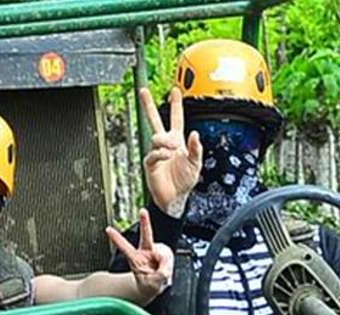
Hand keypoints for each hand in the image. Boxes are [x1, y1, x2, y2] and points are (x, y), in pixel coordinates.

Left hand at [106, 209, 173, 301]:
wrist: (156, 286)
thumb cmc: (149, 284)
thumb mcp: (153, 285)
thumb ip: (159, 275)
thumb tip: (165, 264)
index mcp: (135, 259)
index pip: (125, 247)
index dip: (116, 238)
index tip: (108, 229)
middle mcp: (145, 252)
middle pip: (146, 235)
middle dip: (145, 222)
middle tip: (142, 211)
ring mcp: (155, 251)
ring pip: (164, 252)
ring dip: (165, 262)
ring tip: (161, 272)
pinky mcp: (164, 252)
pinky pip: (169, 256)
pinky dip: (169, 263)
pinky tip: (165, 268)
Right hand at [139, 87, 203, 217]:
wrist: (174, 198)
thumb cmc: (185, 181)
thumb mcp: (196, 164)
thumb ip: (196, 148)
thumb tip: (195, 134)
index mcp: (177, 141)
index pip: (176, 119)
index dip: (176, 105)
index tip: (175, 91)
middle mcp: (166, 144)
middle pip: (155, 120)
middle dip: (149, 105)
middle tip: (143, 91)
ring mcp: (157, 152)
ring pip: (156, 138)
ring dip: (165, 141)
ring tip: (173, 149)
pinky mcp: (150, 163)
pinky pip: (154, 153)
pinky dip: (161, 154)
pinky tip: (167, 156)